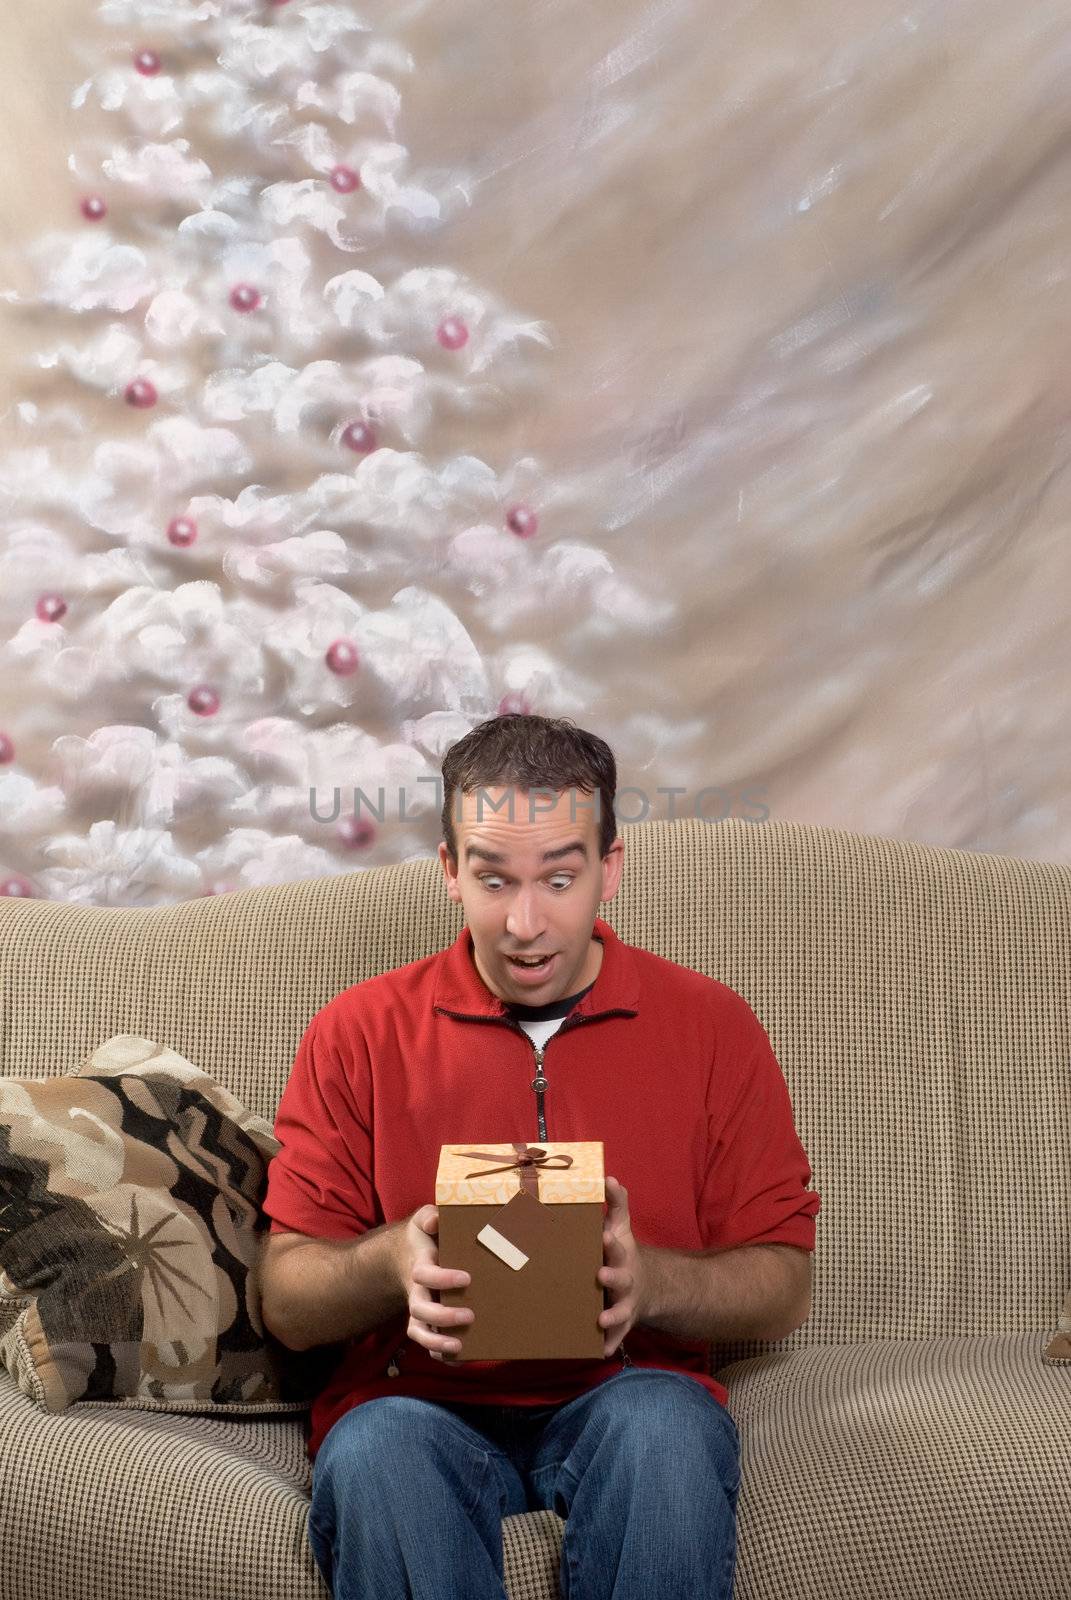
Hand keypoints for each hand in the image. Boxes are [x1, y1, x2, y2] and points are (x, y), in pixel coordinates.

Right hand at [396, 1204, 473, 1361]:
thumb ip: (429, 1216)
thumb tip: (435, 1220)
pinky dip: (439, 1354)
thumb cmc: (424, 1236)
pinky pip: (427, 1342)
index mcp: (419, 1266)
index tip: (466, 1278)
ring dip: (437, 1343)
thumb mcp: (424, 1220)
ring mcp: (420, 1309)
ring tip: (458, 1348)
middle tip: (469, 1316)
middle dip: (442, 1317)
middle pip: (420, 1310)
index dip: (443, 1278)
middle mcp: (416, 1292)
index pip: (425, 1275)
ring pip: (419, 1332)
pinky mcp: (426, 1322)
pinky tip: (459, 1359)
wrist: (407, 1255)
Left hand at [598, 1175, 643, 1357]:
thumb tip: (607, 1176)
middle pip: (620, 1279)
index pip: (617, 1247)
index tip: (604, 1236)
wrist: (643, 1285)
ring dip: (612, 1315)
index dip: (612, 1242)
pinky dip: (610, 1344)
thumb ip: (616, 1202)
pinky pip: (616, 1337)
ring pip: (619, 1311)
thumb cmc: (620, 1250)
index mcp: (620, 1255)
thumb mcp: (620, 1225)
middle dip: (612, 1278)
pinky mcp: (620, 1324)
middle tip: (600, 1275)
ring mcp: (624, 1303)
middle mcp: (625, 1280)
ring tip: (601, 1318)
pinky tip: (601, 1350)